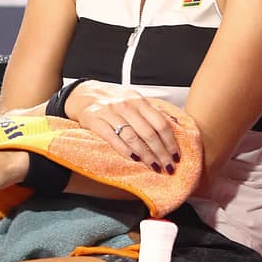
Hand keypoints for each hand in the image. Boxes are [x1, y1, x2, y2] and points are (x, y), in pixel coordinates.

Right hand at [65, 82, 182, 173]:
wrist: (85, 94)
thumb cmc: (114, 100)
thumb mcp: (135, 100)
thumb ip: (153, 112)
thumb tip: (176, 124)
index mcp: (139, 101)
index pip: (160, 123)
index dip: (170, 142)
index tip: (176, 156)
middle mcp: (126, 105)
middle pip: (149, 133)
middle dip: (161, 153)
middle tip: (168, 167)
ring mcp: (110, 113)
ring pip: (132, 137)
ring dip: (146, 155)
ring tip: (154, 167)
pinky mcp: (95, 121)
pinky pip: (112, 138)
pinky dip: (125, 150)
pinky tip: (134, 159)